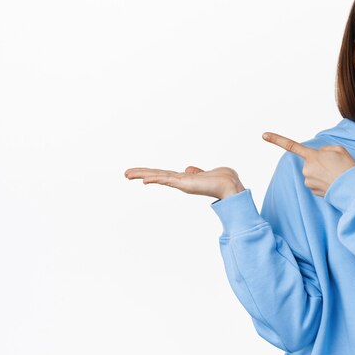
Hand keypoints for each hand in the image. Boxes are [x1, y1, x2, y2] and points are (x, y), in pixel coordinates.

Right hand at [124, 166, 244, 199]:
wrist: (229, 184)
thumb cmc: (221, 179)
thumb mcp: (205, 173)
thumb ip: (195, 172)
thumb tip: (188, 169)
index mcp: (183, 179)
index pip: (163, 174)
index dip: (150, 173)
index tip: (139, 174)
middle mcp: (180, 181)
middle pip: (156, 175)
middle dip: (141, 174)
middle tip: (125, 173)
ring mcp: (181, 183)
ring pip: (158, 177)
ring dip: (143, 175)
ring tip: (128, 174)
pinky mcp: (184, 184)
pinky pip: (166, 180)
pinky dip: (155, 179)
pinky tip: (145, 180)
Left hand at [262, 132, 354, 196]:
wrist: (353, 189)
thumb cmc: (347, 167)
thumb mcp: (339, 150)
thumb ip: (325, 149)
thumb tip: (318, 156)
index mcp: (312, 156)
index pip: (291, 146)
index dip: (276, 139)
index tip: (264, 135)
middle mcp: (306, 168)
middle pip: (310, 162)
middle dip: (320, 163)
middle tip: (334, 166)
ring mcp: (308, 181)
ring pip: (312, 173)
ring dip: (322, 173)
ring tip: (335, 175)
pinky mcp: (312, 191)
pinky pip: (315, 183)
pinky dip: (323, 182)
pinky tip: (332, 183)